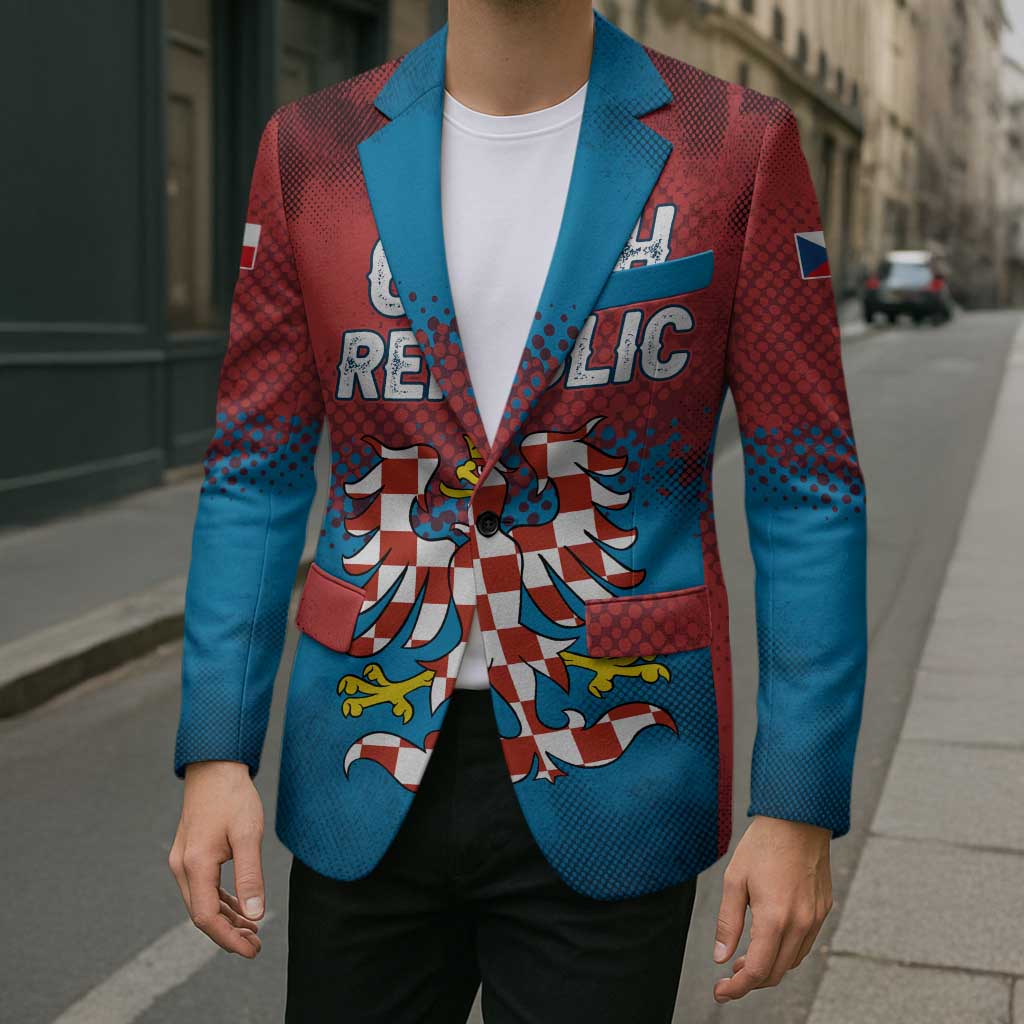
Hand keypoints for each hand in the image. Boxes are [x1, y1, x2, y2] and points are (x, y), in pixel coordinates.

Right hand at [168, 760, 265, 957]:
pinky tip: (239, 908)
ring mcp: (182, 860)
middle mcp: (182, 866)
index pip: (206, 917)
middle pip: (202, 914)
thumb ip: (250, 876)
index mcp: (195, 864)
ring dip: (226, 919)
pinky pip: (203, 887)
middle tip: (256, 946)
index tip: (252, 950)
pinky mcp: (189, 854)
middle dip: (229, 934)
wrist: (215, 767)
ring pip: (202, 902)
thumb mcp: (248, 835)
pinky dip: (221, 901)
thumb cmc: (233, 797)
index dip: (228, 939)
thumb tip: (255, 915)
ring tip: (252, 931)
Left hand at [712, 815, 832, 1002]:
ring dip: (769, 967)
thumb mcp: (735, 880)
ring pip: (792, 961)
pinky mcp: (823, 910)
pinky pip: (804, 944)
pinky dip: (785, 952)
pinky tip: (769, 940)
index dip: (737, 987)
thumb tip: (721, 957)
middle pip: (776, 972)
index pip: (757, 970)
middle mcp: (800, 924)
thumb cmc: (763, 846)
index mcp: (775, 918)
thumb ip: (728, 923)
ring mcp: (815, 918)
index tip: (721, 991)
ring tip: (745, 956)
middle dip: (751, 980)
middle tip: (729, 975)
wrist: (798, 820)